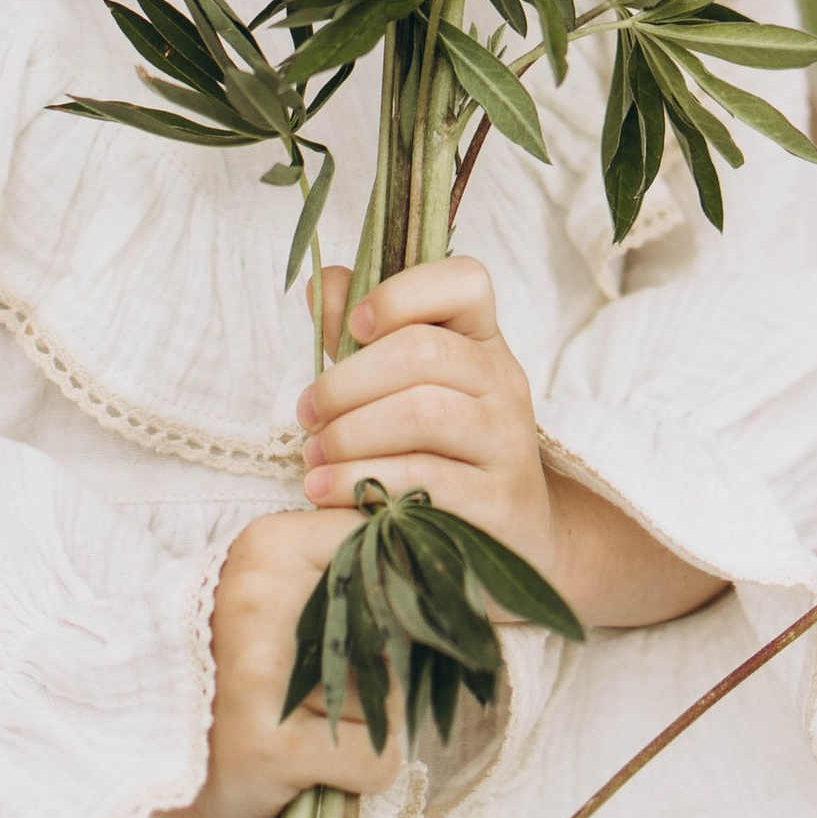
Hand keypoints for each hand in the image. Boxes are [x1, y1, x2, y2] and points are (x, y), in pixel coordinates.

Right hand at [172, 508, 404, 817]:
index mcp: (267, 547)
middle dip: (383, 669)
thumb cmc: (221, 667)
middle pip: (401, 629)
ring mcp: (263, 675)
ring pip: (394, 699)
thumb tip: (433, 563)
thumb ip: (340, 570)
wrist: (127, 741)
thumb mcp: (269, 590)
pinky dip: (359, 773)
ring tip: (306, 726)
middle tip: (323, 688)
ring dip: (368, 725)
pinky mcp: (273, 749)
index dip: (401, 593)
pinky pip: (377, 758)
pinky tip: (311, 766)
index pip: (385, 550)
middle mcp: (262, 599)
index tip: (377, 620)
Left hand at [298, 258, 560, 597]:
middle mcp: (504, 383)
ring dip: (350, 434)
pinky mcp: (499, 501)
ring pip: (423, 414)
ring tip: (313, 458)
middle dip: (347, 382)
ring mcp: (508, 442)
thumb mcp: (406, 387)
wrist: (509, 536)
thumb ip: (362, 339)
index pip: (465, 282)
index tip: (356, 325)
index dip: (402, 293)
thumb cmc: (443, 451)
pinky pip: (427, 480)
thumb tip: (321, 286)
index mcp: (482, 341)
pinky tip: (329, 491)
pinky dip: (364, 482)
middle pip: (423, 352)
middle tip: (307, 414)